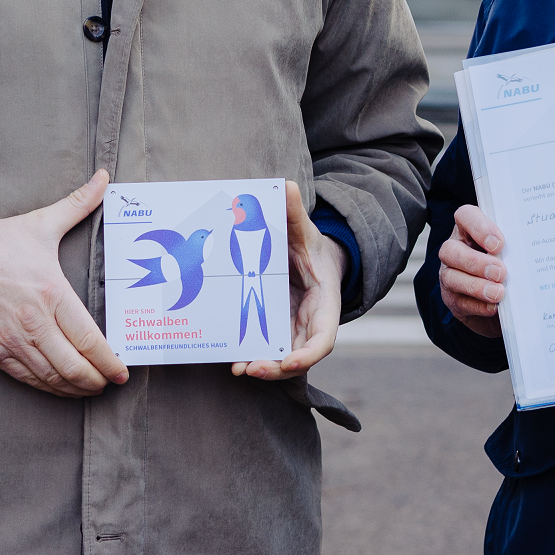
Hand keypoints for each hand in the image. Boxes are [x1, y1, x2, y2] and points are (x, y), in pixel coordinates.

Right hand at [0, 169, 129, 397]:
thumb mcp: (41, 223)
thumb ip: (78, 204)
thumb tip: (104, 178)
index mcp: (51, 292)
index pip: (88, 338)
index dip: (108, 361)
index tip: (122, 371)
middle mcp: (35, 321)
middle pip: (73, 365)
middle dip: (96, 380)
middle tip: (111, 383)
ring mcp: (13, 340)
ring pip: (51, 376)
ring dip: (74, 388)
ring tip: (91, 388)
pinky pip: (26, 378)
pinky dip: (48, 387)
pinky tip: (60, 388)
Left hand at [234, 181, 346, 380]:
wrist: (308, 258)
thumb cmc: (310, 247)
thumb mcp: (304, 230)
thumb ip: (294, 213)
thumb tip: (286, 187)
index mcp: (324, 303)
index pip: (323, 338)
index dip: (308, 353)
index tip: (291, 360)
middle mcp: (309, 323)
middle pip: (298, 356)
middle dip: (277, 367)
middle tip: (251, 367)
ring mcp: (292, 328)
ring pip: (280, 357)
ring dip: (261, 366)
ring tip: (238, 367)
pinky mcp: (275, 329)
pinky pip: (264, 345)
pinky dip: (250, 353)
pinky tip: (230, 356)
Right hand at [436, 203, 505, 339]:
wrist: (503, 303)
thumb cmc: (509, 267)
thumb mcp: (510, 252)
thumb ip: (514, 248)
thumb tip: (536, 249)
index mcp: (469, 230)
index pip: (465, 216)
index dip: (479, 227)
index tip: (499, 244)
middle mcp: (455, 250)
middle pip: (450, 250)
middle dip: (476, 262)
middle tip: (500, 272)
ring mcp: (450, 276)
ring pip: (451, 277)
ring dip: (476, 286)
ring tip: (498, 293)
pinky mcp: (454, 300)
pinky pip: (460, 302)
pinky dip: (478, 305)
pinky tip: (494, 307)